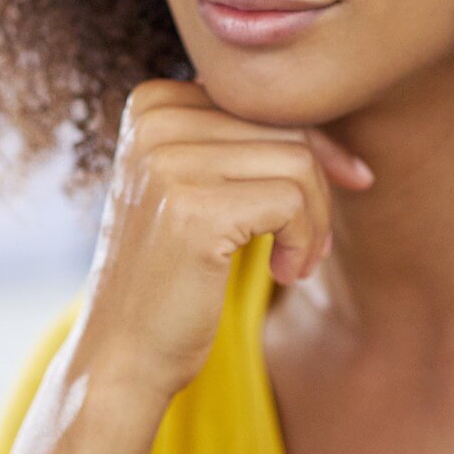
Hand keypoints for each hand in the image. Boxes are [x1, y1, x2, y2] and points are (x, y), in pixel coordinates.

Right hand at [64, 80, 374, 399]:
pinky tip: (284, 272)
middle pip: (286, 127)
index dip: (311, 147)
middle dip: (318, 189)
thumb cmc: (170, 272)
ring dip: (316, 221)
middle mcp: (154, 121)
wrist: (123, 351)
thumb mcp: (192, 184)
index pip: (263, 101)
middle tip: (312, 245)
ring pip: (298, 162)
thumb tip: (329, 116)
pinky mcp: (195, 210)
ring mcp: (169, 163)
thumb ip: (236, 139)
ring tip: (295, 262)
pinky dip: (305, 242)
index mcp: (152, 103)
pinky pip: (292, 201)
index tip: (330, 195)